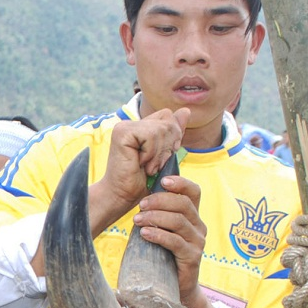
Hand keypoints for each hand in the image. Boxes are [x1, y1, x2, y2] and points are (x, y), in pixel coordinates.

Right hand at [88, 107, 189, 232]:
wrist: (122, 196)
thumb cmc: (142, 180)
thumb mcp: (165, 154)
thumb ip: (174, 132)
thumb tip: (186, 110)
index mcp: (141, 125)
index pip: (168, 116)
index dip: (172, 135)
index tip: (163, 156)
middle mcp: (131, 123)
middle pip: (167, 120)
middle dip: (168, 146)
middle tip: (154, 164)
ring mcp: (125, 126)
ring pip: (161, 129)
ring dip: (159, 153)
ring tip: (148, 166)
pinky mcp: (122, 133)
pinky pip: (151, 135)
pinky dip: (151, 153)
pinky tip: (140, 163)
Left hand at [131, 175, 222, 307]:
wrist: (174, 287)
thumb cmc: (163, 256)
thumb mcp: (161, 231)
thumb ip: (158, 215)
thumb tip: (141, 198)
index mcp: (194, 216)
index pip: (194, 192)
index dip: (180, 182)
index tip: (162, 180)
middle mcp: (199, 227)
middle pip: (184, 204)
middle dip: (160, 200)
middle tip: (141, 205)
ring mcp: (198, 242)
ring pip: (179, 221)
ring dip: (156, 217)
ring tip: (137, 220)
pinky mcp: (192, 257)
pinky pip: (176, 242)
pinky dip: (159, 235)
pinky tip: (145, 234)